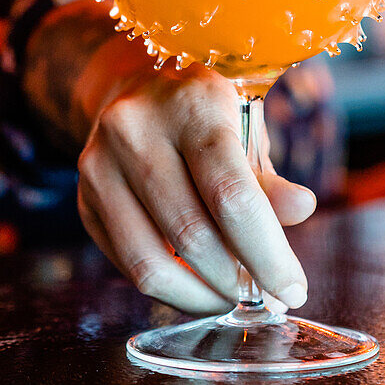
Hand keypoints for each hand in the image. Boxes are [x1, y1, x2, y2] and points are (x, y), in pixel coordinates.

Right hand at [77, 59, 315, 313]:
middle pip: (192, 233)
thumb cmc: (205, 113)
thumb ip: (269, 178)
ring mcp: (100, 164)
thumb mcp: (246, 128)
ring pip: (152, 263)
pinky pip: (128, 266)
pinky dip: (171, 288)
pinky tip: (198, 284)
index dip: (266, 252)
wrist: (136, 87)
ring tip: (233, 295)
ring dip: (203, 295)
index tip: (293, 289)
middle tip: (266, 297)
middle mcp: (135, 129)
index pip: (230, 193)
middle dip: (237, 280)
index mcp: (191, 104)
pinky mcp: (84, 199)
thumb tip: (301, 210)